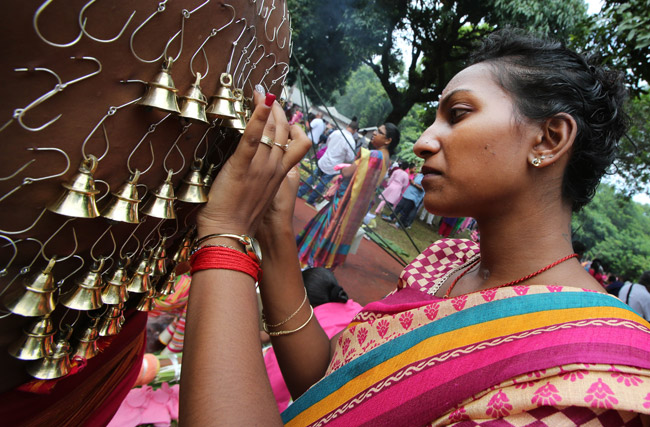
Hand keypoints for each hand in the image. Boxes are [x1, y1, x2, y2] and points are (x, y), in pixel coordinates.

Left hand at [196, 91, 310, 237]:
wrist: (230, 234)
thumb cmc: (240, 219)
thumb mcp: (260, 197)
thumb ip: (265, 181)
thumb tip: (261, 169)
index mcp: (280, 177)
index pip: (296, 145)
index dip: (291, 127)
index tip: (280, 115)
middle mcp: (274, 170)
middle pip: (284, 133)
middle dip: (278, 111)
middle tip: (267, 95)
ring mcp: (260, 168)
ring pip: (272, 132)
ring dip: (267, 109)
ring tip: (260, 93)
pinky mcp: (242, 167)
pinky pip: (253, 139)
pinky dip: (257, 118)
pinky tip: (260, 102)